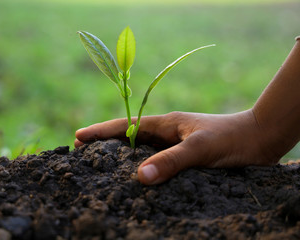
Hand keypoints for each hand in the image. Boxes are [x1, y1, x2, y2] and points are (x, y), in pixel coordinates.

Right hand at [75, 109, 280, 184]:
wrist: (258, 139)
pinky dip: (141, 168)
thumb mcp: (200, 149)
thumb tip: (140, 177)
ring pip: (140, 150)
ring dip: (120, 157)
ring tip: (100, 166)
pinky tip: (135, 178)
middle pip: (128, 137)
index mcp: (165, 124)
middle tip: (81, 153)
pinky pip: (155, 161)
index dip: (101, 131)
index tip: (78, 136)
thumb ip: (171, 161)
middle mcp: (166, 134)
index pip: (126, 126)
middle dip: (104, 144)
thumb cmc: (230, 139)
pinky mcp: (183, 158)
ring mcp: (173, 145)